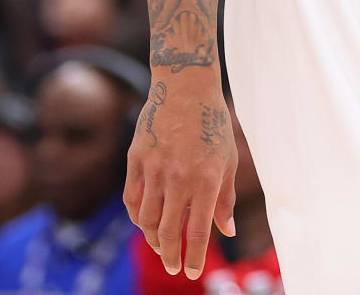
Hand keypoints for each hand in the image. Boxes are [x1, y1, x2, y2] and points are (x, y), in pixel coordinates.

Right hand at [124, 73, 236, 279]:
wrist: (185, 86)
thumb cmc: (213, 124)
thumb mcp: (228, 161)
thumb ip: (225, 198)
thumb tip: (227, 230)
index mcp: (206, 179)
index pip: (198, 231)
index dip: (195, 257)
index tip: (192, 273)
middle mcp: (179, 178)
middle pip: (169, 231)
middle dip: (170, 255)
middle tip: (172, 265)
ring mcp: (154, 168)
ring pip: (147, 219)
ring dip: (153, 239)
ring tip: (160, 246)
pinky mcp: (136, 159)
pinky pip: (132, 198)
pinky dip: (137, 216)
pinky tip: (144, 222)